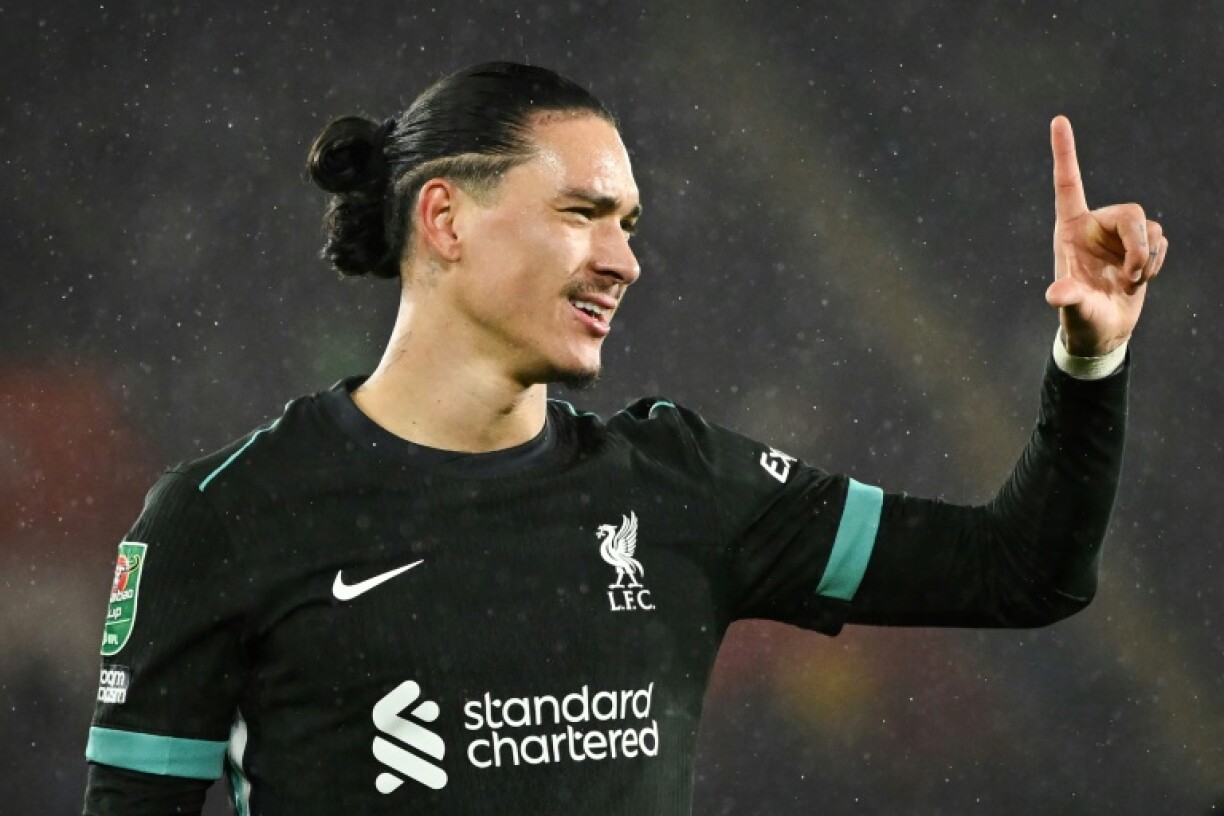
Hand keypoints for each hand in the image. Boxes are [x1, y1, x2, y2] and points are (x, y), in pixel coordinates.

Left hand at [1045, 115, 1167, 355]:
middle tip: (1133, 274)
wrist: (1103, 330)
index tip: (1059, 119)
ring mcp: (1119, 235)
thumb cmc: (1081, 317)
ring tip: (1131, 281)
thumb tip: (1056, 295)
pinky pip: (1161, 240)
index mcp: (1070, 229)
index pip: (1068, 184)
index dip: (1065, 152)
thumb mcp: (1072, 308)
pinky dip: (1156, 262)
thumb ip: (1067, 298)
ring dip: (1147, 257)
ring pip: (1150, 227)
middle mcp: (1094, 226)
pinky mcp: (1140, 245)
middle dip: (1139, 244)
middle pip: (1132, 211)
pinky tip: (1140, 278)